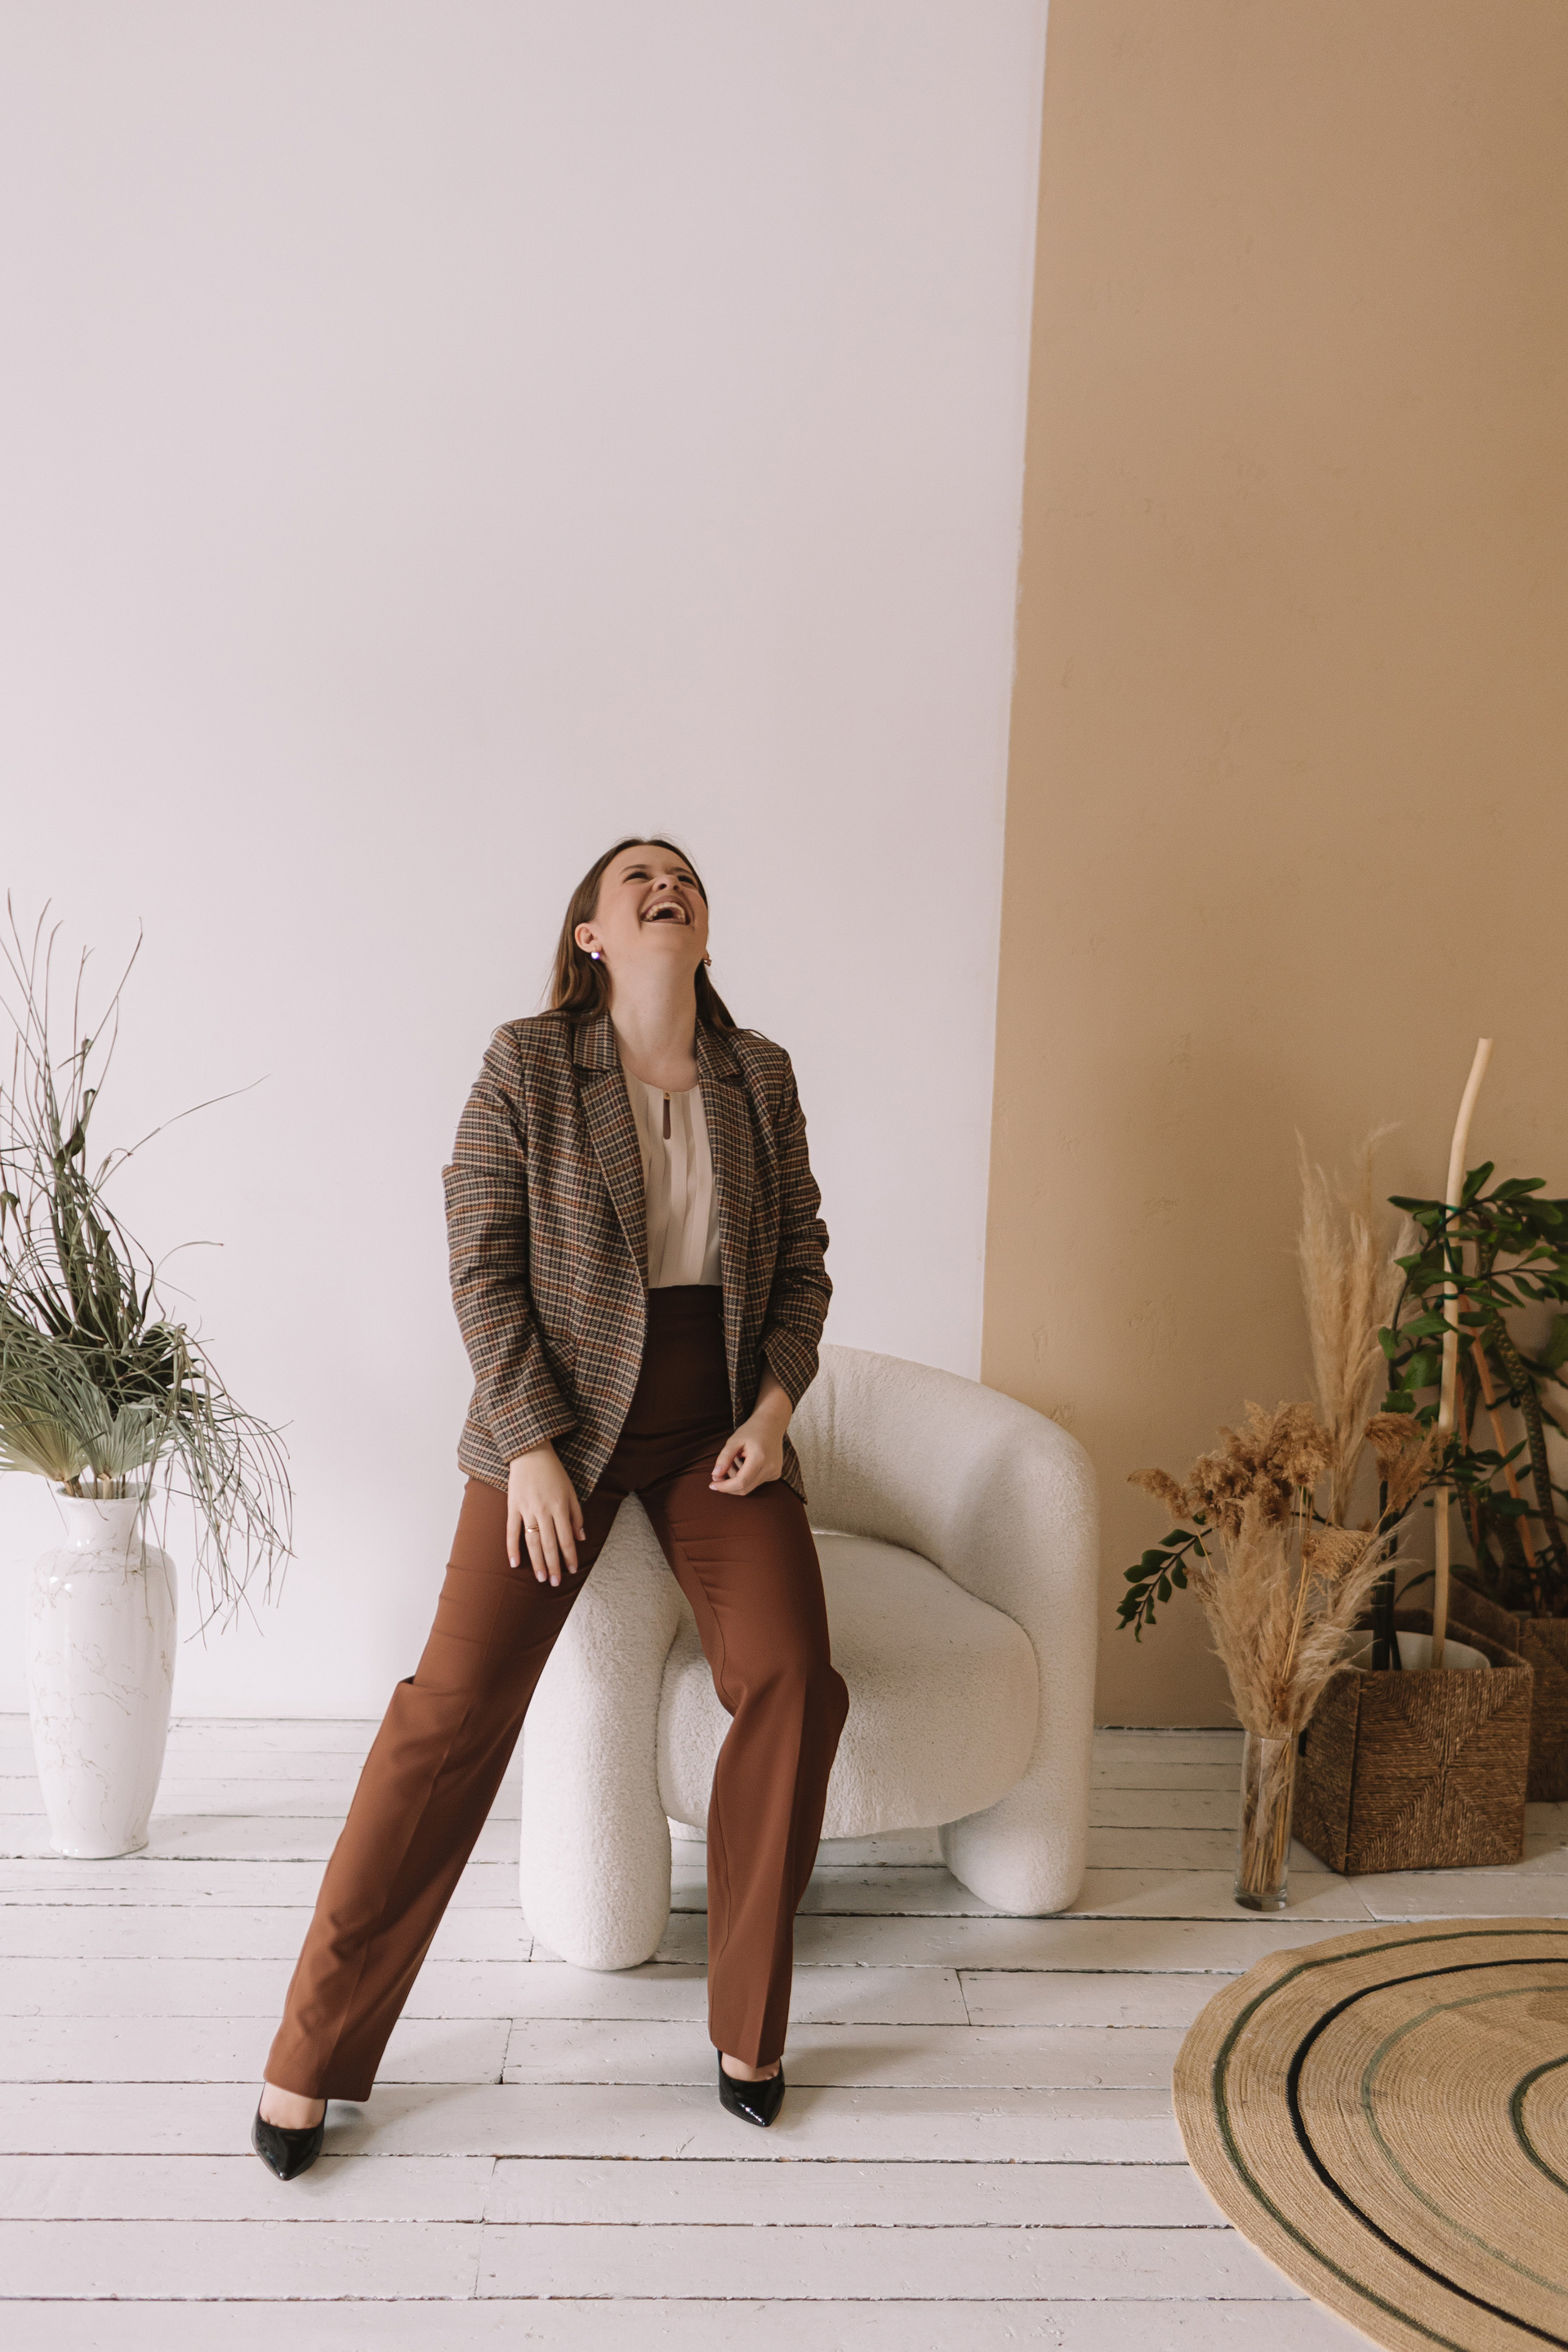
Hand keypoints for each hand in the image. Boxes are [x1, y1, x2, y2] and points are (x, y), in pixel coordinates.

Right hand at [507, 1443, 585, 1585]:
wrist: (531, 1453)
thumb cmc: (554, 1473)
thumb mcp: (571, 1491)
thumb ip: (576, 1515)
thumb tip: (581, 1538)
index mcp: (560, 1507)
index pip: (566, 1538)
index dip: (569, 1556)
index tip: (572, 1571)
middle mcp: (544, 1511)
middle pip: (549, 1544)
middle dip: (553, 1565)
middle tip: (554, 1583)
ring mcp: (526, 1510)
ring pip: (532, 1541)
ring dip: (537, 1561)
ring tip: (540, 1578)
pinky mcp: (512, 1507)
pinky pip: (511, 1531)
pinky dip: (512, 1548)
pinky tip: (514, 1563)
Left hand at [710, 1372, 790, 1496]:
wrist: (772, 1424)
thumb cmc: (751, 1430)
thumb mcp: (734, 1440)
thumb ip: (724, 1457)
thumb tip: (715, 1475)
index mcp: (760, 1458)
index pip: (741, 1482)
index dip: (725, 1487)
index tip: (712, 1484)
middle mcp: (770, 1468)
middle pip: (745, 1488)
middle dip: (728, 1485)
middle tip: (718, 1474)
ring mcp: (774, 1472)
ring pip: (749, 1487)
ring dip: (736, 1479)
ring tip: (735, 1460)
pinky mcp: (775, 1474)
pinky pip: (755, 1482)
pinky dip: (745, 1477)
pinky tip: (745, 1462)